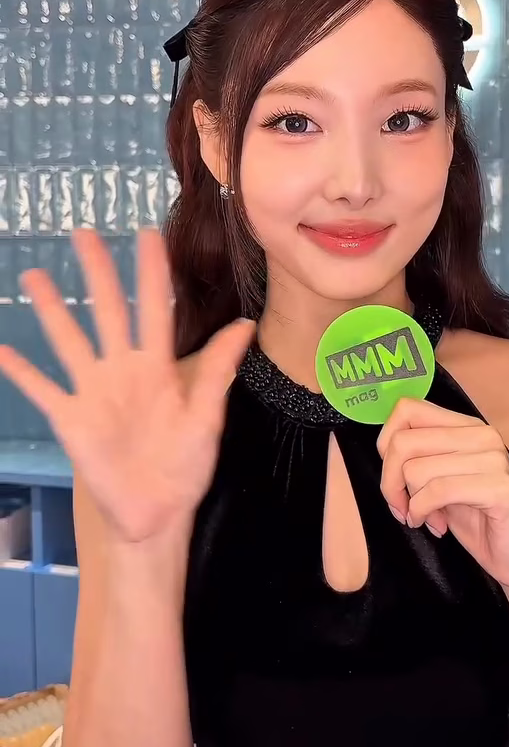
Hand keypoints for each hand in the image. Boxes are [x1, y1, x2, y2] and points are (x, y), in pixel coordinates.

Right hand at [0, 229, 254, 544]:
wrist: (156, 513)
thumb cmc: (185, 464)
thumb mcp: (207, 418)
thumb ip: (218, 372)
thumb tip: (245, 326)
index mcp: (158, 366)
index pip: (155, 308)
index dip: (152, 272)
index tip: (146, 233)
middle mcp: (123, 369)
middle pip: (108, 310)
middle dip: (97, 272)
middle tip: (83, 232)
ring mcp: (94, 391)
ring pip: (70, 339)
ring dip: (53, 309)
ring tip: (34, 275)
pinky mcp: (72, 418)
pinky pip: (43, 389)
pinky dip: (22, 372)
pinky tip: (3, 349)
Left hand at [377, 398, 508, 595]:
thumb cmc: (479, 520)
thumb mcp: (441, 481)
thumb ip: (419, 458)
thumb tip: (384, 448)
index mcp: (467, 427)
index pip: (407, 410)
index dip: (386, 445)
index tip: (393, 476)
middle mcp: (482, 435)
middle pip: (404, 443)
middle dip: (390, 481)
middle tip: (401, 506)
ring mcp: (494, 459)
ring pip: (416, 469)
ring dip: (410, 503)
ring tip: (426, 517)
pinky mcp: (500, 488)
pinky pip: (437, 491)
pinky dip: (422, 512)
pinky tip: (434, 526)